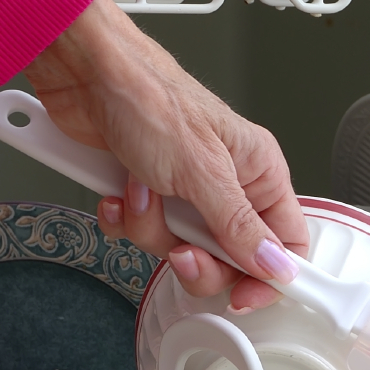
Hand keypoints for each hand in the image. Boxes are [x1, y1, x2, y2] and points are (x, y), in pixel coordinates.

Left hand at [23, 0, 306, 309]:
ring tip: (140, 193)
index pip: (285, 241)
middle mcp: (225, 182)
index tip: (243, 296)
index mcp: (258, 170)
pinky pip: (141, 232)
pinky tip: (116, 191)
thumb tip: (276, 266)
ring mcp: (183, 189)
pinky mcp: (144, 191)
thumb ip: (239, 226)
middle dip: (195, 257)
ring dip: (150, 229)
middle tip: (180, 249)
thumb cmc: (148, 97)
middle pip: (228, 256)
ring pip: (178, 247)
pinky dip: (123, 218)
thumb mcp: (202, 171)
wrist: (83, 74)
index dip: (268, 276)